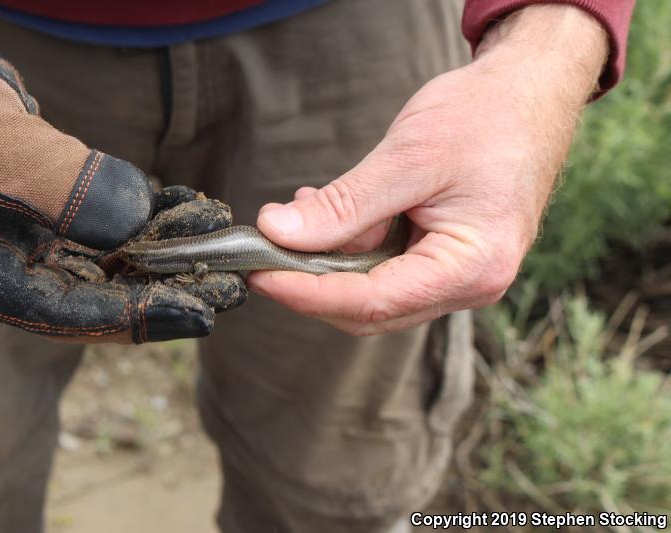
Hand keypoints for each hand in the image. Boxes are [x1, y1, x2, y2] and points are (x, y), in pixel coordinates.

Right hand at [0, 6, 244, 342]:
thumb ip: (63, 186)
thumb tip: (135, 221)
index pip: (68, 313)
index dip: (138, 317)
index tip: (200, 315)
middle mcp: (11, 267)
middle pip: (101, 296)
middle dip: (168, 292)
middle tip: (230, 290)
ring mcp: (33, 240)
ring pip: (113, 261)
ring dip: (170, 254)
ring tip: (226, 249)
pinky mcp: (54, 211)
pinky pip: (112, 223)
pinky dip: (152, 216)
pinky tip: (193, 210)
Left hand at [249, 5, 607, 334]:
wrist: (531, 91)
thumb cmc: (488, 117)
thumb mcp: (408, 158)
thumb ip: (344, 205)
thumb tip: (279, 232)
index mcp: (472, 267)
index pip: (374, 302)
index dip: (308, 294)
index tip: (260, 275)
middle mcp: (469, 284)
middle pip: (371, 309)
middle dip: (313, 281)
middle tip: (267, 246)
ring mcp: (458, 274)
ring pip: (373, 290)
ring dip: (329, 260)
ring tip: (297, 215)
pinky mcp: (445, 257)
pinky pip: (386, 267)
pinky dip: (350, 246)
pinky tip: (329, 213)